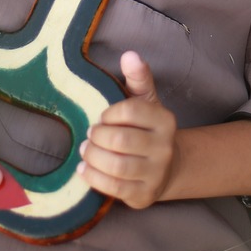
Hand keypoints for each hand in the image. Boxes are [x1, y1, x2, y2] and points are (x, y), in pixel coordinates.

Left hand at [78, 50, 176, 208]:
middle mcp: (164, 147)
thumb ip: (138, 78)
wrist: (166, 168)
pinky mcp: (144, 195)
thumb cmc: (146, 129)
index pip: (130, 111)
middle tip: (89, 136)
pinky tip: (84, 170)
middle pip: (120, 141)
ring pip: (116, 166)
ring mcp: (156, 173)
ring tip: (85, 151)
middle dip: (97, 138)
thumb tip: (129, 55)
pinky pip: (113, 188)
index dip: (108, 114)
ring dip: (93, 157)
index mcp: (164, 120)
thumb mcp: (145, 102)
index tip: (102, 117)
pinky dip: (93, 178)